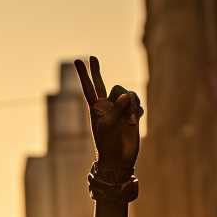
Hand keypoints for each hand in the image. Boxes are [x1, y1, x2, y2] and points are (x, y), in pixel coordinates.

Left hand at [73, 56, 141, 173]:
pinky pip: (137, 103)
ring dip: (131, 106)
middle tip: (93, 57)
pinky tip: (134, 122)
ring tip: (130, 122)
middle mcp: (107, 106)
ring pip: (127, 93)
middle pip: (103, 84)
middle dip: (97, 71)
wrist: (119, 159)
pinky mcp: (132, 114)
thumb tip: (126, 95)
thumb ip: (117, 108)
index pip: (89, 88)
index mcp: (97, 108)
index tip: (78, 60)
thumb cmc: (108, 143)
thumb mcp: (108, 125)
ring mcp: (120, 110)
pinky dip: (137, 111)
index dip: (84, 75)